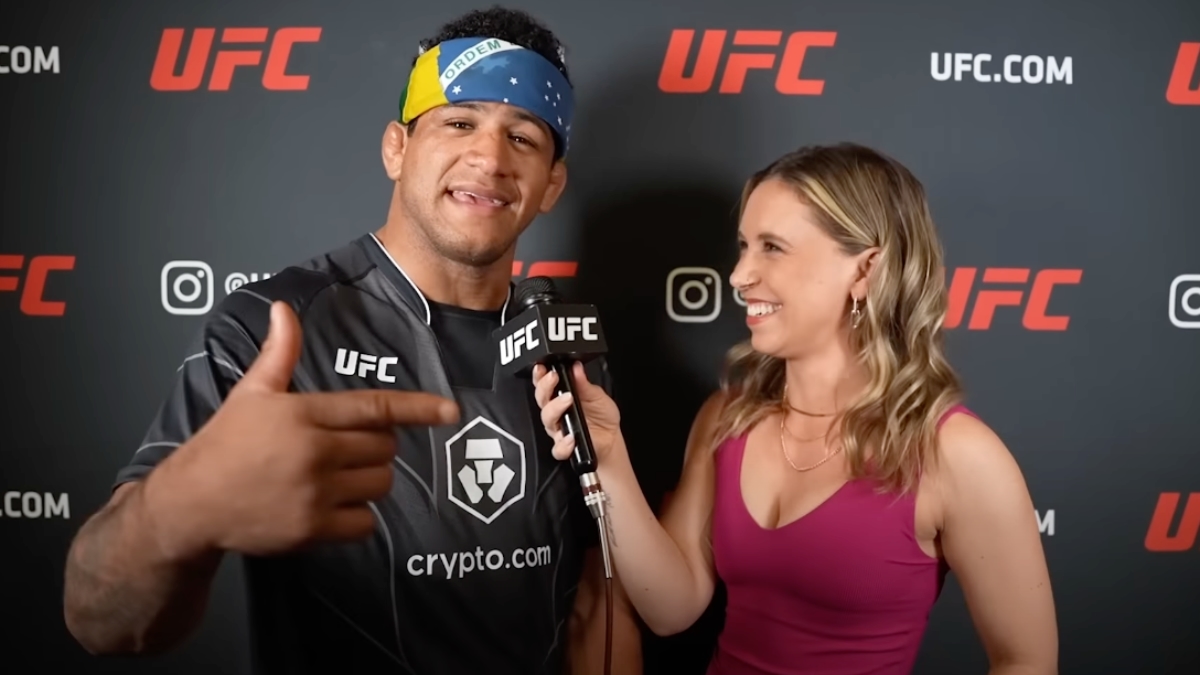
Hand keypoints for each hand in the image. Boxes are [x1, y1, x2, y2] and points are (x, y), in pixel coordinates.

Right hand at [145, 301, 459, 558]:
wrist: (190, 504)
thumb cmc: (224, 444)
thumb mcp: (250, 393)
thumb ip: (278, 354)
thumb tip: (283, 309)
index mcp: (304, 414)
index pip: (375, 407)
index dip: (418, 409)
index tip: (451, 412)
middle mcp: (315, 452)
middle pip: (385, 447)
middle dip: (376, 446)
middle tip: (345, 448)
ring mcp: (315, 494)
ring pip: (380, 484)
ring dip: (370, 479)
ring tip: (337, 476)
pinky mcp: (313, 530)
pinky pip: (365, 522)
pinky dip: (358, 516)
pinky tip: (332, 506)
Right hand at [532, 361, 620, 463]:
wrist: (611, 438)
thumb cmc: (602, 415)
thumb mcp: (597, 395)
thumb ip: (584, 383)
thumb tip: (576, 367)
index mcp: (561, 396)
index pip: (544, 384)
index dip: (539, 375)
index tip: (543, 368)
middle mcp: (556, 412)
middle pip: (541, 399)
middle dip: (544, 387)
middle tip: (554, 378)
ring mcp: (559, 429)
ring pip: (547, 419)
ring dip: (555, 409)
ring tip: (568, 401)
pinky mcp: (564, 446)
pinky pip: (558, 448)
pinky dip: (563, 444)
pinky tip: (571, 437)